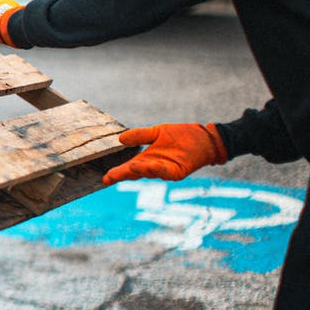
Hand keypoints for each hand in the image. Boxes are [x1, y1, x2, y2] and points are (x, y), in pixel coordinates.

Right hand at [102, 123, 227, 185]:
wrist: (204, 137)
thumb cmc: (181, 136)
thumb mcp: (157, 132)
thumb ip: (140, 136)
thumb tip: (120, 139)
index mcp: (146, 159)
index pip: (128, 168)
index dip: (117, 173)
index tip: (105, 177)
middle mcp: (154, 167)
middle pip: (135, 173)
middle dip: (123, 175)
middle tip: (110, 178)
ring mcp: (165, 171)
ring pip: (149, 172)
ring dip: (139, 170)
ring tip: (129, 168)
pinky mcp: (178, 172)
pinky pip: (166, 172)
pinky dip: (157, 169)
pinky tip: (150, 164)